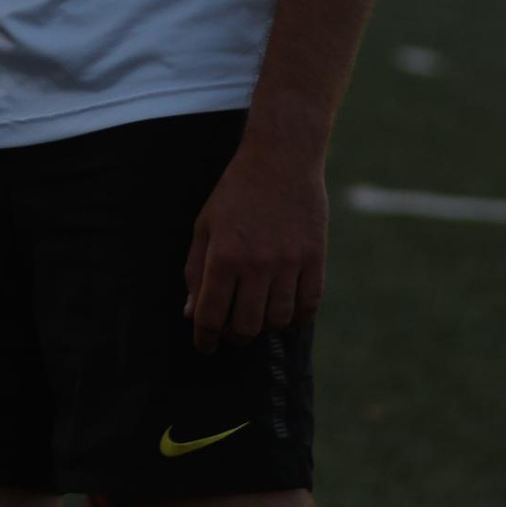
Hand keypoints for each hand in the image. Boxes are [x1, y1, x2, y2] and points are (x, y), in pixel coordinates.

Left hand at [184, 131, 327, 347]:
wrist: (281, 159)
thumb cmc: (235, 193)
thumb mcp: (204, 226)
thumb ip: (195, 271)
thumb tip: (190, 313)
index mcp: (223, 256)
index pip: (210, 315)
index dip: (204, 338)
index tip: (204, 346)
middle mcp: (256, 264)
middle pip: (246, 326)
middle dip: (234, 337)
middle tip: (230, 332)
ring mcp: (289, 263)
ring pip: (278, 321)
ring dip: (264, 327)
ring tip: (257, 317)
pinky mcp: (315, 259)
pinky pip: (308, 306)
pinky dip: (296, 317)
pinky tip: (285, 312)